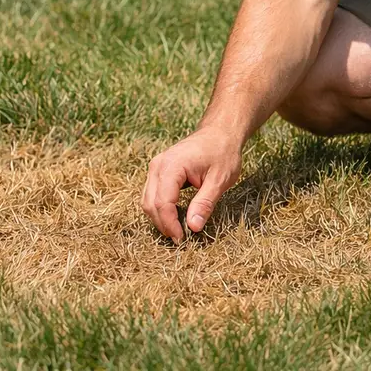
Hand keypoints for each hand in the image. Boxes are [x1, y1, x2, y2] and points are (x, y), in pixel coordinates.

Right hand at [141, 128, 242, 243]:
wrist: (220, 132)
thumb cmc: (222, 152)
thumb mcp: (220, 180)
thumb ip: (205, 203)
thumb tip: (193, 227)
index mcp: (172, 166)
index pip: (162, 202)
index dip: (170, 224)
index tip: (182, 239)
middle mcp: (158, 166)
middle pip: (150, 203)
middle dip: (163, 224)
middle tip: (180, 239)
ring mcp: (156, 167)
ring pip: (147, 200)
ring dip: (160, 218)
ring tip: (178, 230)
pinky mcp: (159, 170)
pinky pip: (152, 194)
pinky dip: (160, 208)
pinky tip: (175, 216)